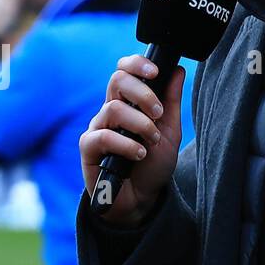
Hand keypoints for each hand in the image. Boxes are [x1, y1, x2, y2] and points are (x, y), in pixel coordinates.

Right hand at [79, 54, 184, 226]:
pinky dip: (126, 144)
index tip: (155, 72)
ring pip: (113, 108)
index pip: (124, 71)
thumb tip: (177, 70)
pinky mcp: (88, 148)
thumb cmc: (152, 166)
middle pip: (117, 80)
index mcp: (127, 102)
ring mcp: (97, 128)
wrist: (142, 200)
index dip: (136, 64)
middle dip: (143, 93)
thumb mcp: (169, 132)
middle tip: (158, 113)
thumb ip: (171, 102)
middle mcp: (109, 111)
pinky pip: (103, 136)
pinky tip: (138, 154)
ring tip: (151, 141)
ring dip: (139, 124)